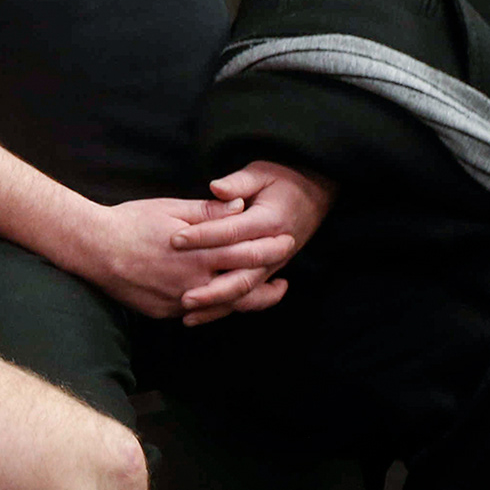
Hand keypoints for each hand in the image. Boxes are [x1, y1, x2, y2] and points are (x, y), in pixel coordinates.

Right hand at [62, 195, 300, 320]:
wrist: (93, 249)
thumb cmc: (130, 222)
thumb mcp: (170, 208)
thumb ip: (208, 211)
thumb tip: (240, 206)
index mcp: (198, 252)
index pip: (246, 251)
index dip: (269, 246)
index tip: (286, 239)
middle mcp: (194, 281)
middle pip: (244, 283)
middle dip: (269, 273)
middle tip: (286, 267)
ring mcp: (180, 301)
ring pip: (227, 306)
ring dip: (252, 299)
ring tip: (271, 291)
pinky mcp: (166, 312)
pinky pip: (201, 313)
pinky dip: (220, 307)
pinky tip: (230, 299)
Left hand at [170, 160, 335, 325]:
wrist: (314, 193)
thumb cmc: (282, 179)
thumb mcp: (262, 172)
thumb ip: (239, 182)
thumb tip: (216, 188)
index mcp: (270, 221)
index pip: (232, 232)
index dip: (203, 236)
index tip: (175, 240)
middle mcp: (274, 249)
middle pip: (243, 275)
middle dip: (212, 288)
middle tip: (183, 296)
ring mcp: (273, 265)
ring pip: (246, 292)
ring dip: (218, 306)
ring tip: (188, 315)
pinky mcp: (269, 273)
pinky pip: (250, 296)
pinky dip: (228, 308)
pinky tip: (202, 317)